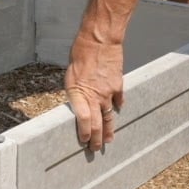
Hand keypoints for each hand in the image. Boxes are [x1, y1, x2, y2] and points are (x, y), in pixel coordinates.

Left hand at [65, 33, 124, 151]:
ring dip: (109, 129)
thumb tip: (77, 103)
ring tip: (109, 139)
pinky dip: (117, 107)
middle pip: (97, 123)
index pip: (83, 121)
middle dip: (97, 138)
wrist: (100, 40)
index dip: (85, 133)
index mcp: (80, 94)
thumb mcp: (70, 74)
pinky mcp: (118, 85)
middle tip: (96, 148)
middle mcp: (95, 96)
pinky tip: (117, 112)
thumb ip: (75, 92)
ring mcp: (109, 92)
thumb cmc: (80, 53)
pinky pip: (118, 100)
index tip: (85, 141)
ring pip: (109, 116)